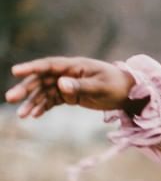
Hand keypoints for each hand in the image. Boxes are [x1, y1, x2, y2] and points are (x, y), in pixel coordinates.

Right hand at [5, 56, 135, 116]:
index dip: (31, 67)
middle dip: (26, 89)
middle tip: (10, 99)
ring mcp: (68, 84)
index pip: (49, 65)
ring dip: (33, 102)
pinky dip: (43, 107)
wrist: (129, 93)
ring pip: (45, 92)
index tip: (15, 71)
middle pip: (42, 80)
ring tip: (23, 115)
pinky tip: (34, 115)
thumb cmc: (117, 85)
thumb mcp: (101, 86)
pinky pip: (53, 100)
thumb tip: (60, 83)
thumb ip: (81, 85)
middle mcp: (68, 73)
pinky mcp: (71, 95)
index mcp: (75, 66)